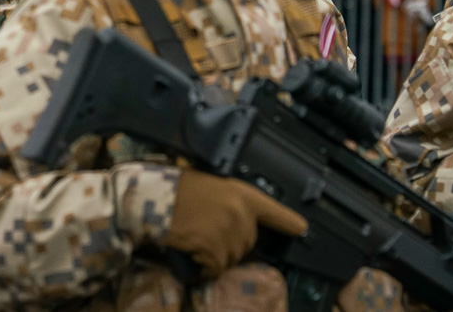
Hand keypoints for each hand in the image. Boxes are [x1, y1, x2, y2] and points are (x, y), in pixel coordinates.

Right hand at [161, 170, 306, 276]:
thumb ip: (229, 200)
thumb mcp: (209, 184)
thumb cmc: (174, 188)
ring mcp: (229, 233)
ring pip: (231, 258)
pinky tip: (190, 250)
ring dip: (214, 255)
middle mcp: (241, 213)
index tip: (300, 229)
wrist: (151, 199)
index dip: (289, 222)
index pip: (274, 211)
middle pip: (247, 242)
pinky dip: (202, 266)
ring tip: (194, 237)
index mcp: (241, 193)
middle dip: (229, 242)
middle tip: (204, 229)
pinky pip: (214, 268)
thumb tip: (238, 220)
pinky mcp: (215, 250)